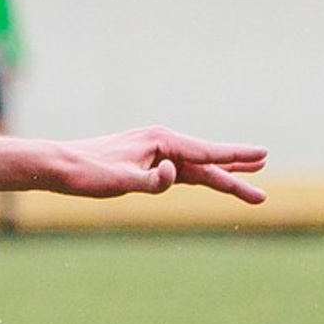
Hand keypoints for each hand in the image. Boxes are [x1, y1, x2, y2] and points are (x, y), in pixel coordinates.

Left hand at [44, 127, 266, 203]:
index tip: (262, 155)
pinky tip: (213, 177)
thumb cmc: (87, 174)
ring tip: (252, 178)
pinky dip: (199, 175)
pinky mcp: (146, 163)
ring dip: (222, 175)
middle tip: (265, 179)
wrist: (59, 166)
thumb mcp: (119, 181)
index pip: (205, 153)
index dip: (235, 157)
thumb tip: (171, 175)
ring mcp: (154, 152)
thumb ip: (150, 181)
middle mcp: (162, 143)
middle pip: (206, 162)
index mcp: (161, 142)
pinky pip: (180, 171)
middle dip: (236, 173)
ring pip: (195, 168)